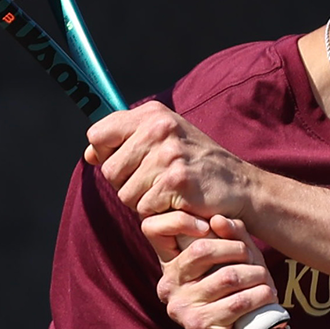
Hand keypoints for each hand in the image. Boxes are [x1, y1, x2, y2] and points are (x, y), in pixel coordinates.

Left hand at [85, 102, 255, 219]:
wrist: (242, 187)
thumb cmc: (198, 164)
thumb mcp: (165, 140)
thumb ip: (125, 142)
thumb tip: (88, 154)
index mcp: (153, 115)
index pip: (98, 134)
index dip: (106, 154)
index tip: (127, 162)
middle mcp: (159, 130)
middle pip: (109, 170)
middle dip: (126, 185)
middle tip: (155, 183)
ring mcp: (168, 156)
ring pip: (125, 193)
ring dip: (143, 202)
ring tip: (168, 193)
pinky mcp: (175, 183)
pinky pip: (144, 209)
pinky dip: (158, 213)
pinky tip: (178, 203)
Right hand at [140, 213, 276, 328]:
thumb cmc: (241, 305)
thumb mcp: (238, 265)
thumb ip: (232, 238)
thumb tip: (219, 218)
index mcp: (173, 271)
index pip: (196, 241)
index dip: (225, 239)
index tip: (246, 250)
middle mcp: (170, 289)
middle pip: (207, 252)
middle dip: (242, 255)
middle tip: (260, 269)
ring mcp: (183, 310)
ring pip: (228, 277)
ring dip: (258, 279)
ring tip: (268, 288)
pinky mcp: (200, 328)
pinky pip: (237, 303)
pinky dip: (260, 298)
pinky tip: (268, 301)